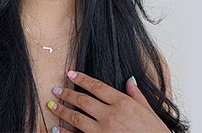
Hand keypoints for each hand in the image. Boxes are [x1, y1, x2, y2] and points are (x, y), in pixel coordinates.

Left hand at [47, 70, 168, 132]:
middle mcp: (111, 115)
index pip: (97, 86)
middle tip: (55, 90)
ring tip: (51, 106)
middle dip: (66, 94)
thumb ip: (137, 96)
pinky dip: (65, 132)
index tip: (70, 74)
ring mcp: (103, 131)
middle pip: (83, 100)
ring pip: (76, 117)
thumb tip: (130, 80)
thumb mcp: (150, 112)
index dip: (81, 79)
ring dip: (62, 111)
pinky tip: (56, 128)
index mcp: (123, 103)